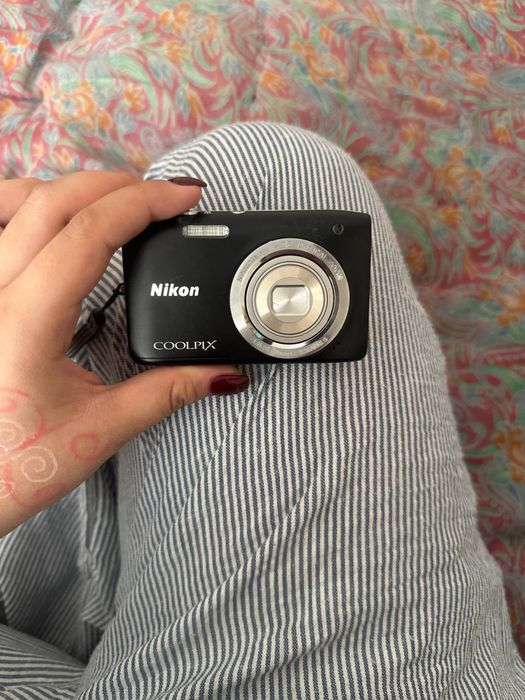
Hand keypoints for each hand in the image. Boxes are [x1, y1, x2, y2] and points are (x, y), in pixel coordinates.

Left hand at [0, 172, 247, 536]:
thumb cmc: (12, 468)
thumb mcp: (98, 431)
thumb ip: (166, 393)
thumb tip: (225, 375)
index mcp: (24, 322)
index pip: (88, 233)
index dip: (143, 203)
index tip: (185, 197)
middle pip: (52, 200)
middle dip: (115, 184)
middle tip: (163, 196)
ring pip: (11, 199)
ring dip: (68, 188)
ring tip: (113, 203)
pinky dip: (23, 204)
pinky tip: (49, 219)